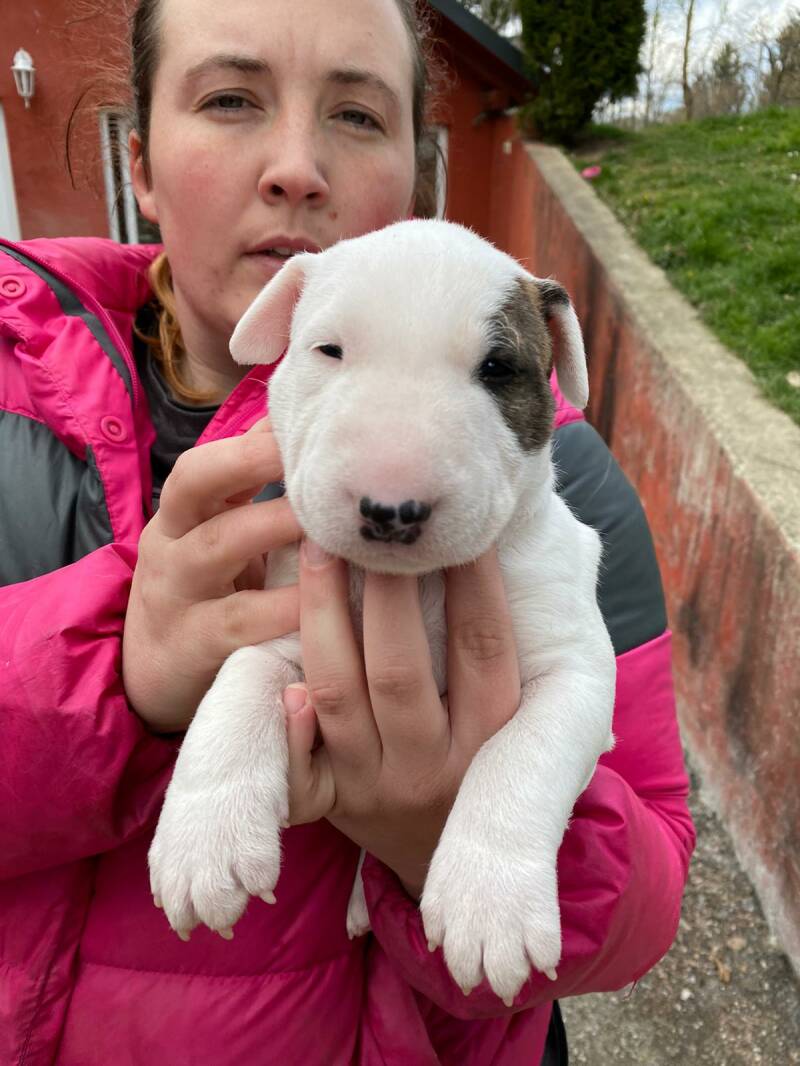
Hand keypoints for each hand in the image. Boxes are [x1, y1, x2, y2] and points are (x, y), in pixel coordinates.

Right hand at [123, 418, 301, 732]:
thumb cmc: (204, 593)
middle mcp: (170, 543)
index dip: (254, 438)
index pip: (206, 458)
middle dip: (253, 460)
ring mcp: (176, 594)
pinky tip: (326, 597)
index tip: (307, 421)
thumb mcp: (214, 534)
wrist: (149, 677)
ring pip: (219, 546)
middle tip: (312, 452)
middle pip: (195, 482)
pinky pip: (241, 620)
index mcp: (181, 512)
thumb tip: (293, 419)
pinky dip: (286, 607)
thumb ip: (249, 483)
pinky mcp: (193, 645)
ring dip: (276, 523)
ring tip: (329, 515)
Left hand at [282, 542, 520, 897]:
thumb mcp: (520, 721)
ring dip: (322, 616)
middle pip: (403, 668)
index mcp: (495, 735)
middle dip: (383, 589)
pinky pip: (301, 770)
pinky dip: (288, 725)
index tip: (451, 522)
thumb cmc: (484, 763)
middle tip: (365, 522)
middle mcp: (437, 763)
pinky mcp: (333, 800)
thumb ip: (503, 651)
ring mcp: (377, 783)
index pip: (483, 643)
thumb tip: (493, 542)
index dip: (470, 578)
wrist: (446, 858)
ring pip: (341, 695)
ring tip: (314, 547)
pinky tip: (277, 674)